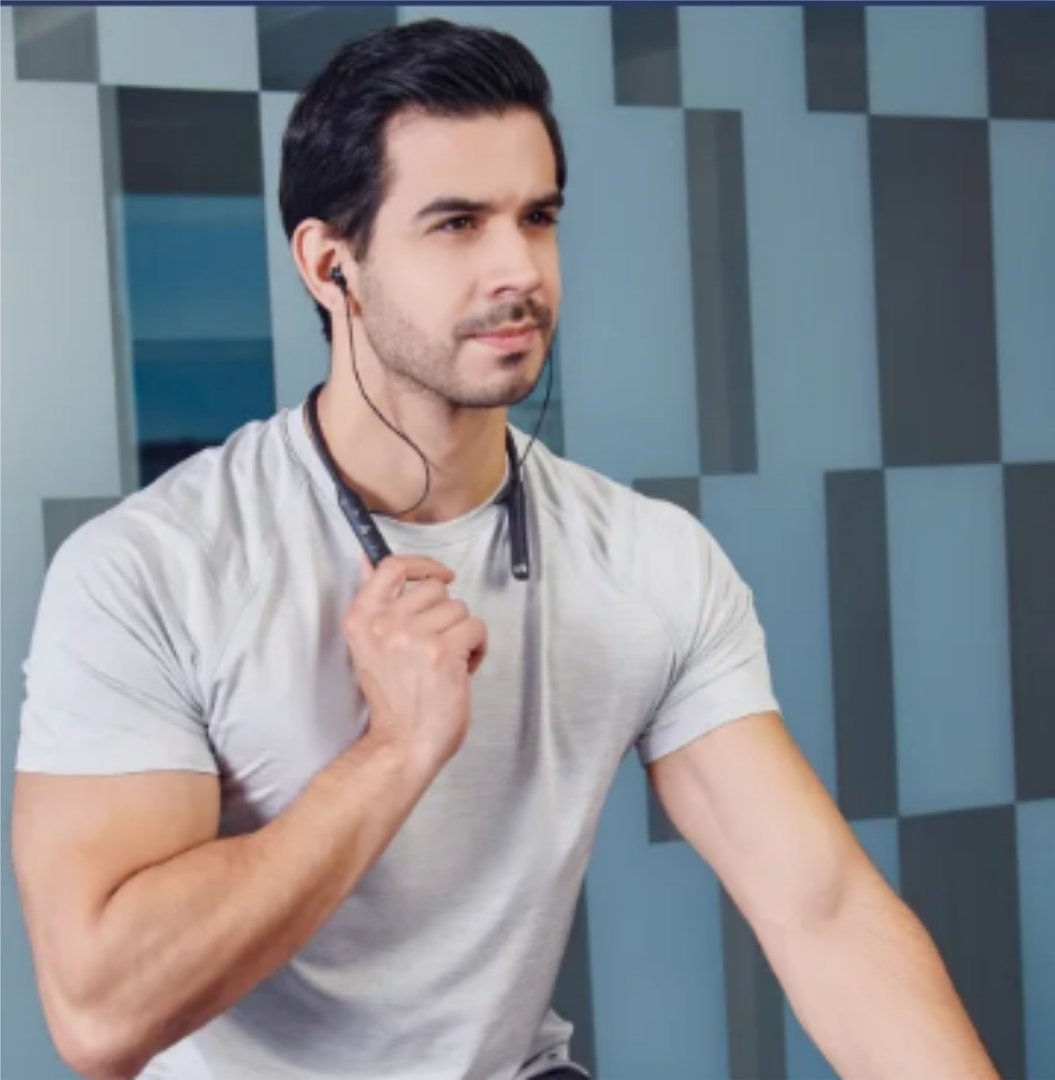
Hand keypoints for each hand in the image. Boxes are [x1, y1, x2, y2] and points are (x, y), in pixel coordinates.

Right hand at [343, 553, 488, 771]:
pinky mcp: (443, 653)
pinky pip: (476, 628)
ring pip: (460, 609)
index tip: (439, 575)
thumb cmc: (393, 698)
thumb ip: (374, 602)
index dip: (422, 565)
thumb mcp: (370, 644)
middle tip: (437, 644)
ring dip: (462, 633)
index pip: (391, 567)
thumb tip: (367, 561)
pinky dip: (478, 647)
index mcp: (361, 618)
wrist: (402, 743)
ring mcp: (414, 637)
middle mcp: (385, 623)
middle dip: (445, 613)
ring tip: (447, 661)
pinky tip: (462, 668)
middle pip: (435, 589)